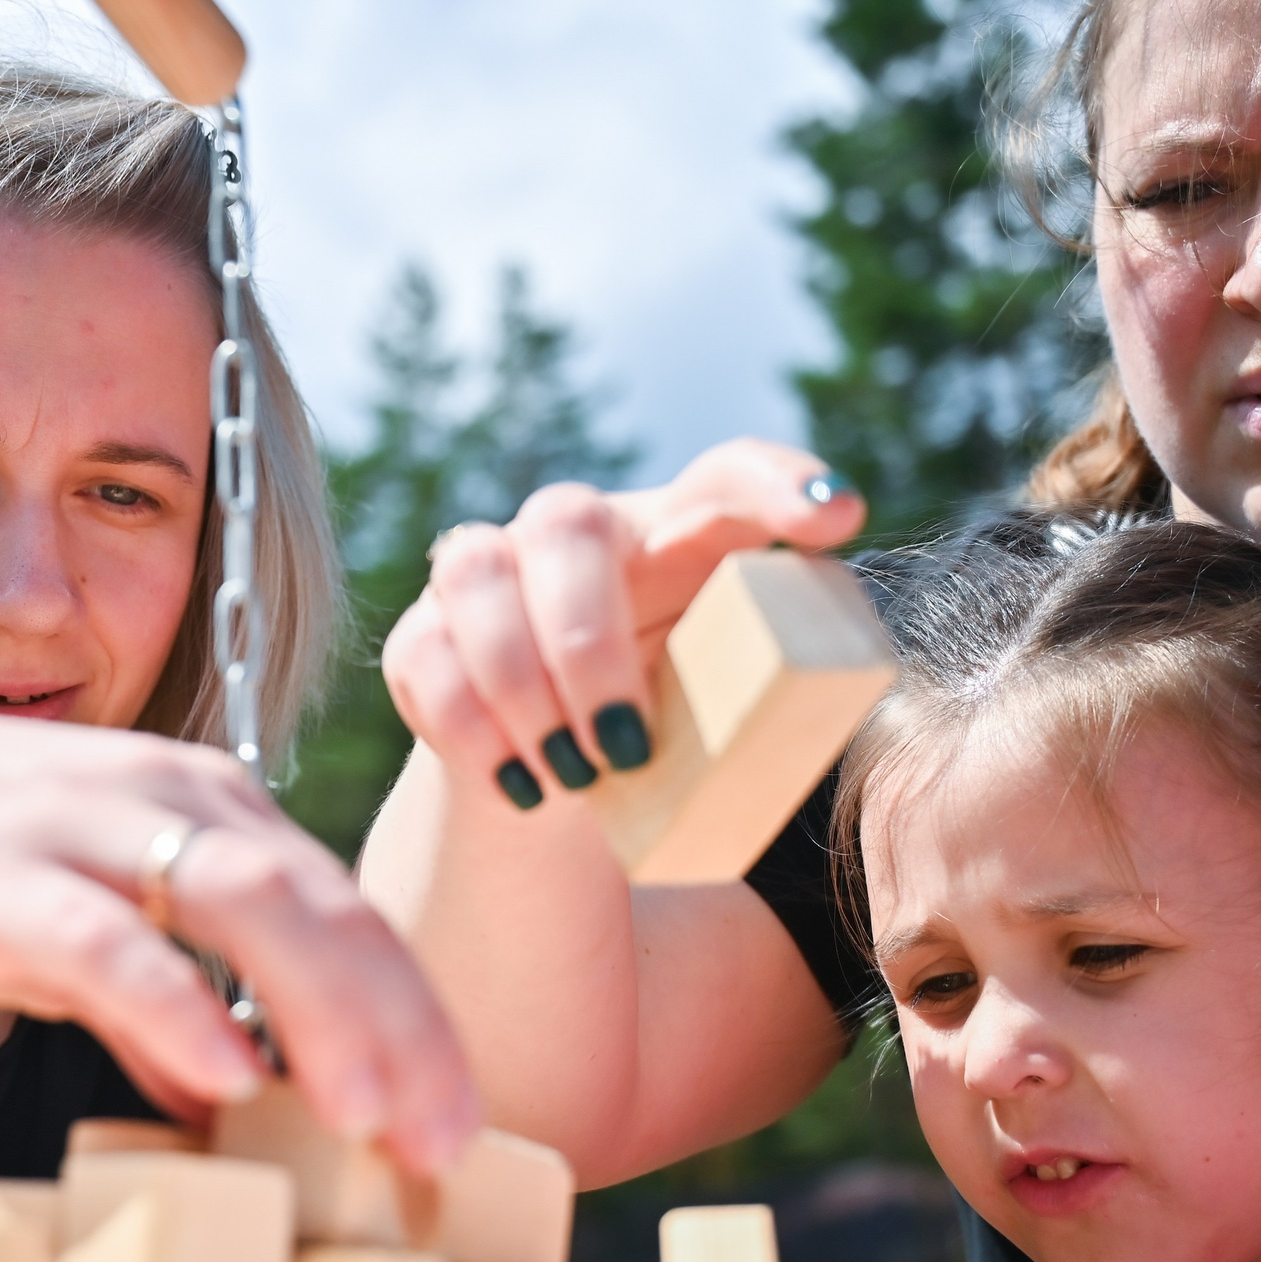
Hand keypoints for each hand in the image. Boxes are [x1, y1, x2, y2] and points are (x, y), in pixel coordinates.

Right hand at [0, 698, 483, 1174]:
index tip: (460, 1128)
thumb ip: (165, 996)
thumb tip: (236, 1092)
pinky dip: (174, 1003)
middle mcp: (167, 797)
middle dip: (406, 1029)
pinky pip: (106, 942)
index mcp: (206, 802)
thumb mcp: (81, 926)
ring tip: (376, 1120)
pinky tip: (225, 1074)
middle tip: (452, 1145)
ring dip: (326, 1015)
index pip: (348, 909)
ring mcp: (85, 829)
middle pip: (328, 907)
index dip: (420, 1018)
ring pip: (245, 908)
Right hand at [382, 439, 863, 809]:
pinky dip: (470, 727)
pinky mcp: (424, 631)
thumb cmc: (676, 731)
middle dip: (590, 643)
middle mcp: (577, 530)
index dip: (776, 482)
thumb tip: (833, 685)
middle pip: (569, 525)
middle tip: (626, 747)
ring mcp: (489, 570)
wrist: (563, 786)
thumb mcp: (737, 700)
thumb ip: (782, 676)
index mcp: (677, 531)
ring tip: (572, 778)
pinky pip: (425, 654)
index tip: (836, 517)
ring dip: (522, 688)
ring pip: (477, 576)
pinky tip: (519, 785)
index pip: (726, 475)